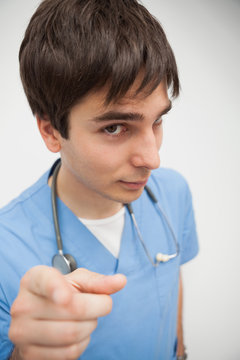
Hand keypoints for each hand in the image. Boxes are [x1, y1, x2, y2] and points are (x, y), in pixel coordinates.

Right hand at [9, 266, 126, 359]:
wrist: (40, 318)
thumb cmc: (62, 294)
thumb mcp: (78, 282)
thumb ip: (98, 282)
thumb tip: (121, 281)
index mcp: (34, 279)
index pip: (45, 281)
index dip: (56, 289)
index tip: (66, 297)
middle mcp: (23, 304)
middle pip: (71, 309)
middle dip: (96, 307)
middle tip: (97, 304)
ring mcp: (22, 331)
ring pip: (71, 333)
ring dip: (90, 326)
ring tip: (85, 319)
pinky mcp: (28, 353)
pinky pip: (68, 353)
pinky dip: (82, 344)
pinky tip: (77, 334)